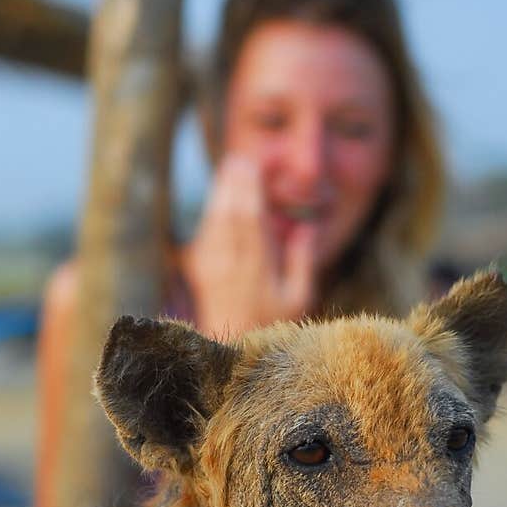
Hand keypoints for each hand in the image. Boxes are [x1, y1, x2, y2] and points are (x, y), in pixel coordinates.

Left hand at [188, 155, 320, 336]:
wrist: (230, 349)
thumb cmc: (272, 327)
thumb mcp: (299, 300)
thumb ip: (303, 262)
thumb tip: (306, 225)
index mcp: (256, 269)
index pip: (250, 219)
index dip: (250, 189)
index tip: (255, 165)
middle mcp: (229, 263)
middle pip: (229, 213)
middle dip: (233, 182)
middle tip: (240, 157)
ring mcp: (211, 265)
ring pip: (214, 218)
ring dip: (221, 191)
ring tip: (231, 167)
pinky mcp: (200, 266)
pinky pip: (205, 230)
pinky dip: (213, 209)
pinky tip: (221, 195)